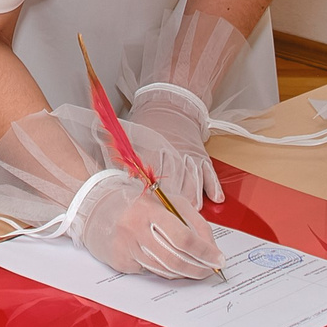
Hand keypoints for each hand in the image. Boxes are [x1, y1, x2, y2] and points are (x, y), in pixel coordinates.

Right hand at [70, 171, 221, 279]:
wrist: (99, 207)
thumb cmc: (140, 204)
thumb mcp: (169, 202)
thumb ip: (193, 221)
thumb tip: (210, 247)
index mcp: (149, 209)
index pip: (184, 238)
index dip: (204, 252)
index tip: (218, 259)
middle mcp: (135, 229)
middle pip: (175, 259)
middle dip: (198, 268)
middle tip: (210, 270)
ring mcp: (125, 247)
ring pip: (164, 270)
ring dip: (184, 273)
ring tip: (194, 269)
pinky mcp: (119, 262)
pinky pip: (150, 273)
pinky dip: (165, 271)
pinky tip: (170, 265)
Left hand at [125, 84, 221, 210]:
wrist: (172, 104)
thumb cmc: (150, 124)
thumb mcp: (134, 140)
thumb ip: (125, 160)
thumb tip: (112, 175)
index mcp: (154, 152)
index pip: (154, 180)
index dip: (154, 199)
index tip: (153, 213)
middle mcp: (175, 155)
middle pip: (177, 185)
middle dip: (175, 205)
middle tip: (173, 222)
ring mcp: (191, 156)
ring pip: (194, 182)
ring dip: (194, 200)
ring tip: (192, 216)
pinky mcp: (202, 156)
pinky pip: (210, 174)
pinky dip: (213, 187)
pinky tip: (215, 199)